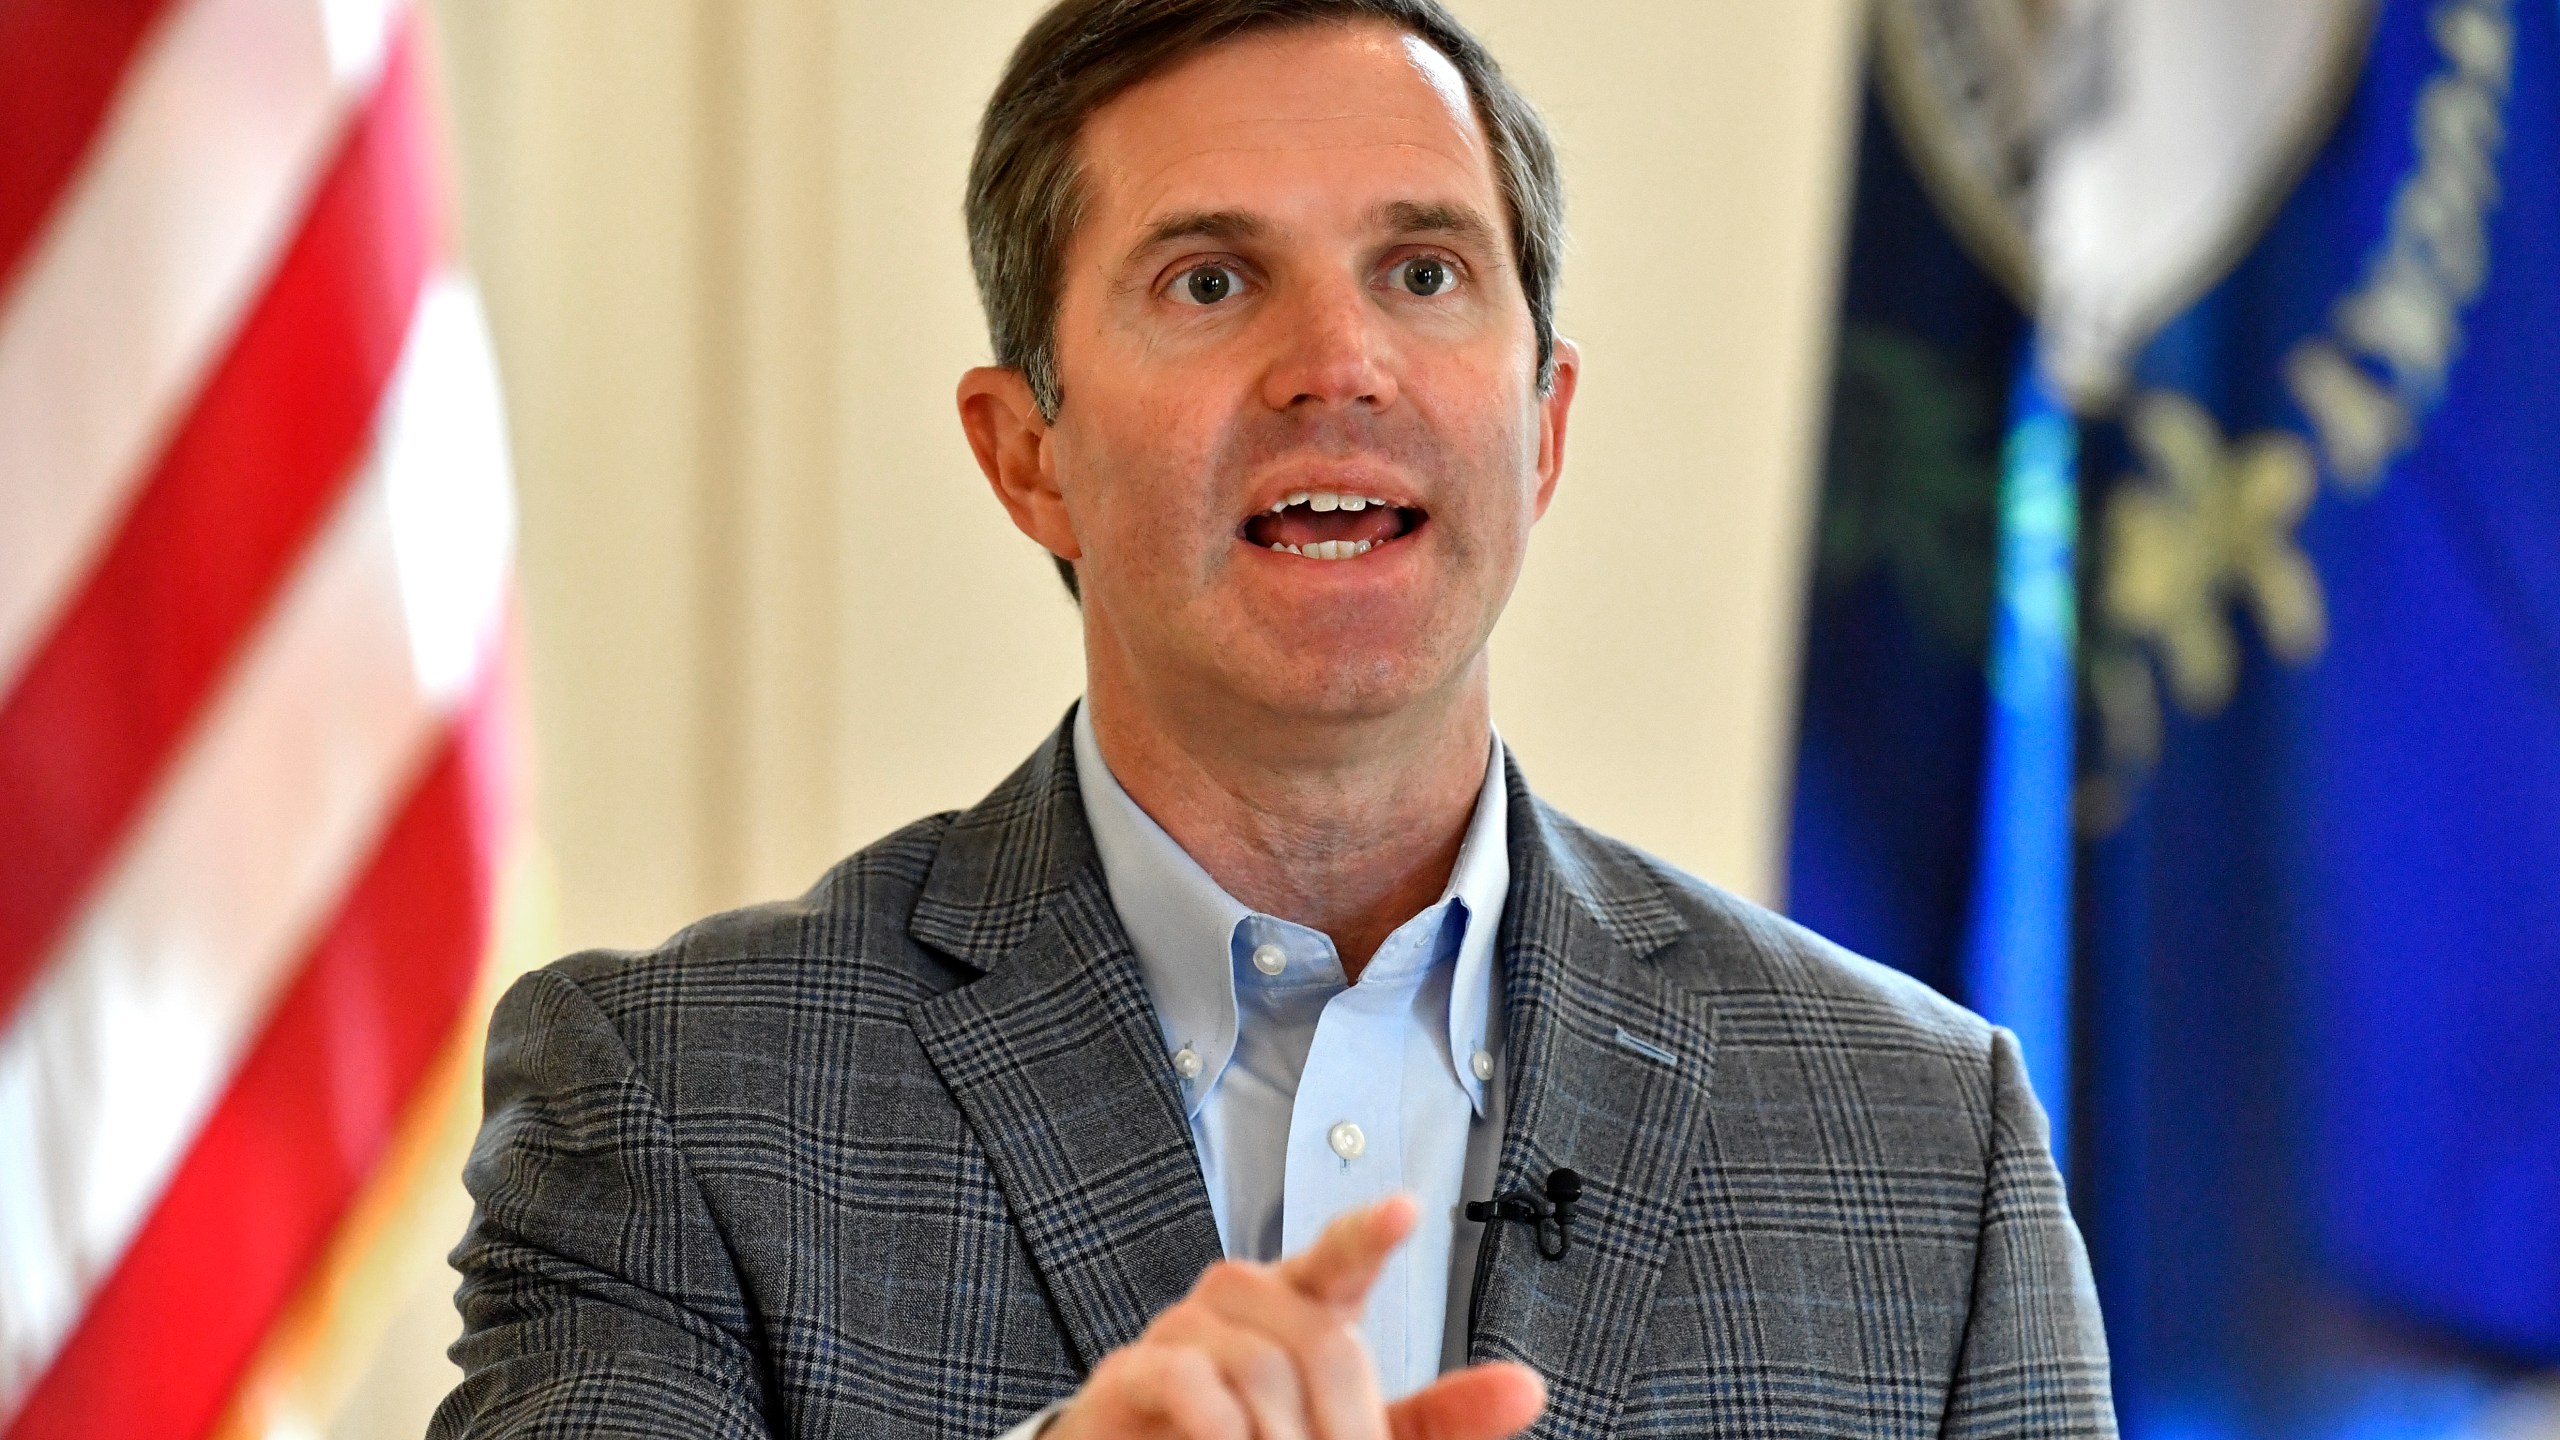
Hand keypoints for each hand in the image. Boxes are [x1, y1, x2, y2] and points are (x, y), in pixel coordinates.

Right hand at [1046, 1194, 1545, 1439]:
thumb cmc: (1262, 1438)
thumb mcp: (1357, 1433)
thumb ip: (1439, 1416)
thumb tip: (1530, 1389)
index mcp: (1306, 1304)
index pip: (1342, 1256)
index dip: (1369, 1234)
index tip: (1404, 1212)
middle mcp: (1245, 1299)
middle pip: (1321, 1341)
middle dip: (1347, 1425)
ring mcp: (1184, 1330)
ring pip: (1260, 1367)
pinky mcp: (1131, 1372)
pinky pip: (1185, 1379)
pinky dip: (1218, 1425)